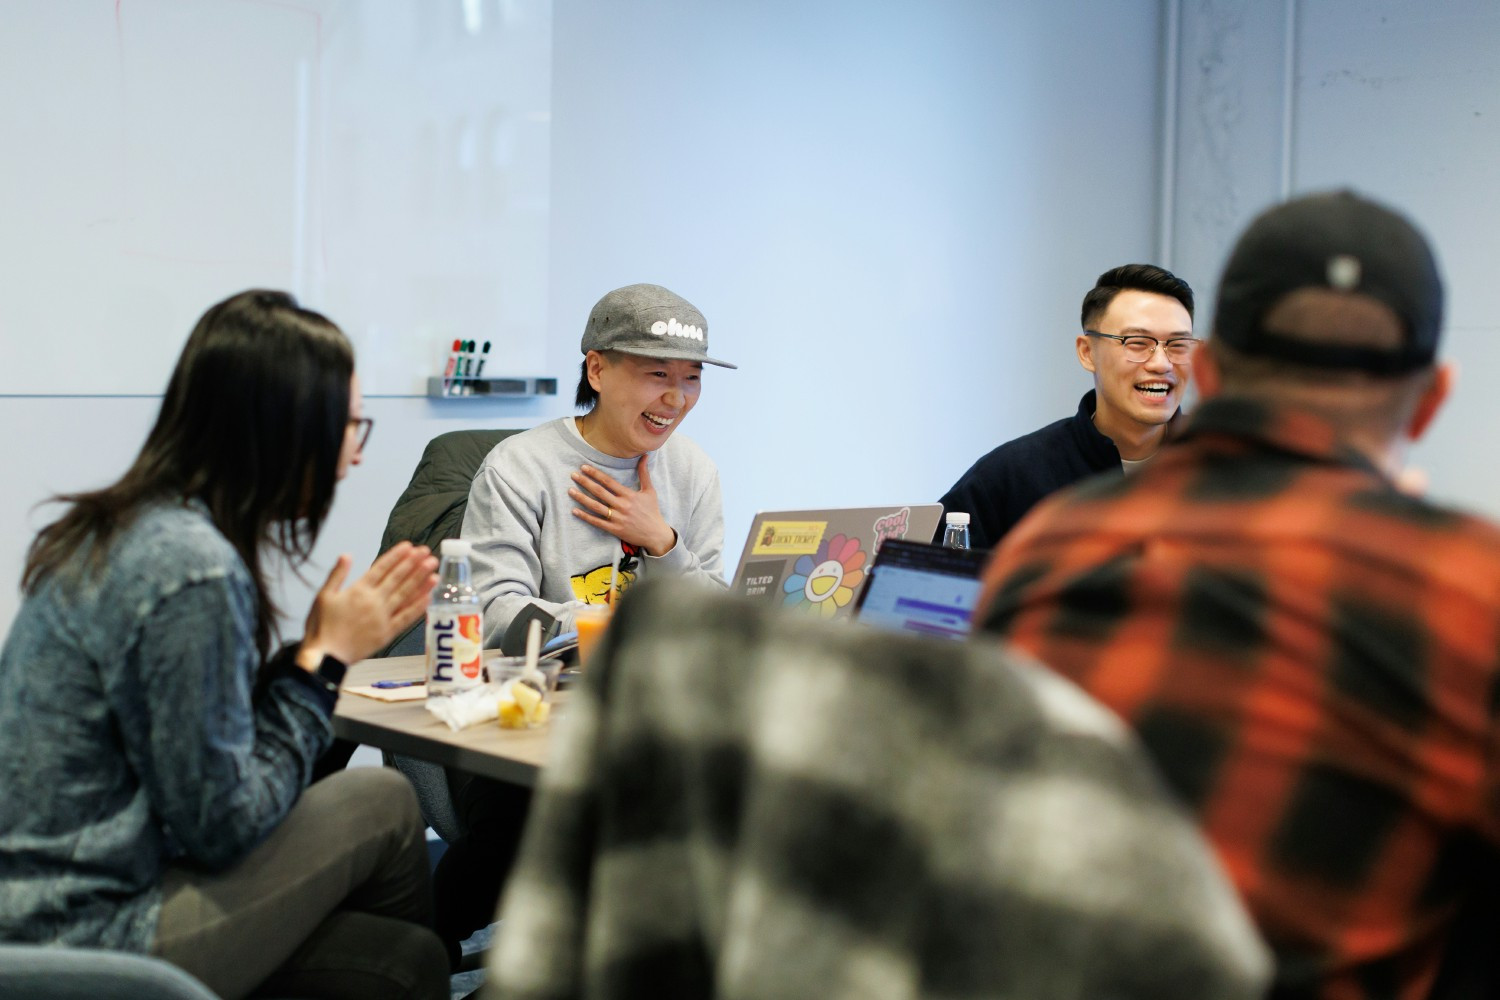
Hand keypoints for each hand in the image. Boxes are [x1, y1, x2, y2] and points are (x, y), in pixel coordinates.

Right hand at [299, 542, 438, 667]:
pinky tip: (428, 597)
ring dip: (420, 581)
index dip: (397, 556)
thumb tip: (347, 555)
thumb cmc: (321, 627)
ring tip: (433, 569)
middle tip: (427, 552)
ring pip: (405, 595)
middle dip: (414, 563)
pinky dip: (418, 607)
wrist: (325, 656)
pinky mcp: (387, 633)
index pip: (381, 567)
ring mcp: (382, 617)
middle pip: (398, 578)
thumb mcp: (323, 596)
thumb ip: (337, 574)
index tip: (409, 546)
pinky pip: (406, 618)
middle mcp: (374, 601)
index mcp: (358, 590)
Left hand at [569, 457, 676, 554]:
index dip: (595, 474)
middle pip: (599, 492)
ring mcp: (617, 518)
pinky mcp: (614, 529)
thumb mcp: (650, 491)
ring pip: (596, 506)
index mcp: (629, 495)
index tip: (584, 468)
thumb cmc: (652, 511)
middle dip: (585, 482)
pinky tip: (574, 510)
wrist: (656, 534)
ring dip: (582, 498)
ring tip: (570, 491)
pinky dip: (585, 516)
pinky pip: (597, 522)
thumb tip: (644, 455)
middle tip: (573, 475)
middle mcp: (622, 505)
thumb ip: (644, 473)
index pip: (608, 482)